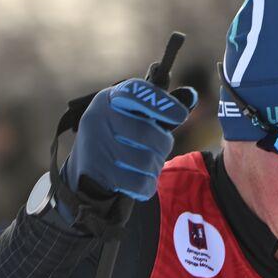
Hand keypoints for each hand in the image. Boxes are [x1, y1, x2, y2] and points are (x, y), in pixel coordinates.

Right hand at [63, 79, 196, 203]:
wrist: (84, 176)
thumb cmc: (118, 140)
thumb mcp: (132, 118)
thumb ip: (159, 108)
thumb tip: (193, 96)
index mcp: (108, 99)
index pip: (136, 93)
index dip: (161, 104)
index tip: (181, 116)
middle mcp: (97, 117)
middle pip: (147, 132)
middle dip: (163, 145)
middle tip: (160, 151)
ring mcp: (96, 146)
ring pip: (146, 160)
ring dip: (154, 167)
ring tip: (149, 166)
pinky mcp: (98, 173)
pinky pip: (139, 182)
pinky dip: (147, 185)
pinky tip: (143, 182)